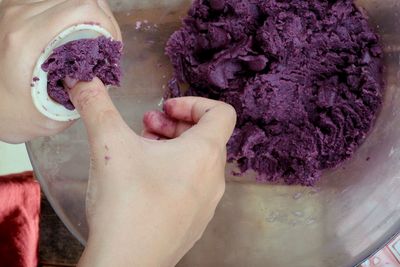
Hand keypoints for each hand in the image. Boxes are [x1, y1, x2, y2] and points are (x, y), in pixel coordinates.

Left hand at [0, 0, 120, 142]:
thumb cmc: (13, 115)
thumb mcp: (53, 115)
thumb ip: (83, 95)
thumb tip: (103, 75)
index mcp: (27, 40)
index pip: (81, 8)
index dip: (108, 23)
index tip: (112, 46)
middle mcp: (19, 17)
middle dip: (102, 20)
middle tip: (107, 45)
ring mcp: (15, 9)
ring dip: (88, 16)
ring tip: (94, 39)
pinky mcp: (16, 9)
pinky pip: (56, 2)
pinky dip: (73, 14)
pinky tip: (77, 33)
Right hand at [68, 79, 235, 266]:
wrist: (125, 264)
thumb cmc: (126, 204)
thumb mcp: (108, 145)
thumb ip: (96, 105)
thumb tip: (82, 77)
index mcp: (204, 154)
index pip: (222, 113)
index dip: (194, 102)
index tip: (165, 109)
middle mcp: (213, 178)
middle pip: (207, 136)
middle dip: (175, 124)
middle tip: (147, 126)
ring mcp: (206, 203)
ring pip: (198, 162)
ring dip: (173, 147)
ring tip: (141, 150)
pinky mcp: (194, 221)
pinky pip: (192, 186)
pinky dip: (174, 173)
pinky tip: (144, 181)